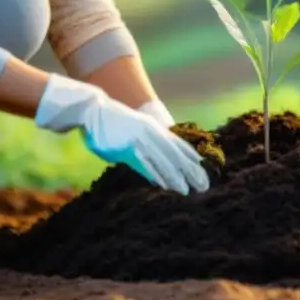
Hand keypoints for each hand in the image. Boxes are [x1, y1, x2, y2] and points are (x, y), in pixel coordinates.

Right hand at [35, 74, 209, 194]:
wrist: (93, 110)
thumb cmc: (113, 124)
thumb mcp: (133, 137)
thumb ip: (146, 154)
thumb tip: (156, 175)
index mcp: (155, 128)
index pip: (179, 145)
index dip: (192, 158)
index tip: (206, 170)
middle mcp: (152, 132)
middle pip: (176, 154)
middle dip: (191, 170)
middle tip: (204, 185)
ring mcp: (140, 138)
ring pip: (163, 159)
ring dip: (176, 176)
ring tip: (187, 190)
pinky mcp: (128, 146)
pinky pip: (145, 162)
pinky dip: (155, 174)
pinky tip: (164, 185)